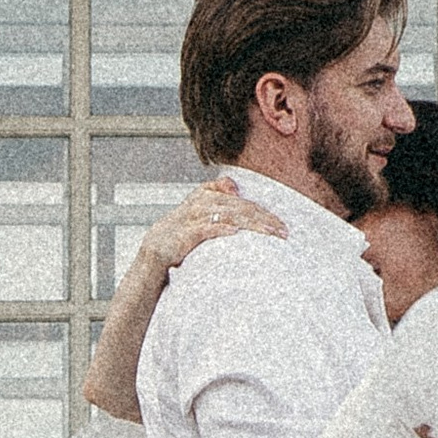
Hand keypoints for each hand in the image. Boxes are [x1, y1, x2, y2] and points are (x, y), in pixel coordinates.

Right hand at [141, 178, 286, 274]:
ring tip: (270, 233)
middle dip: (265, 219)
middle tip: (283, 231)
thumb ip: (214, 194)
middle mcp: (202, 203)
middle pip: (241, 208)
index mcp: (206, 196)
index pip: (242, 202)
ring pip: (230, 216)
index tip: (281, 224)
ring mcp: (194, 217)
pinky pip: (208, 228)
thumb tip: (234, 186)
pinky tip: (235, 232)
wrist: (154, 250)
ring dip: (252, 224)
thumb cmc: (179, 234)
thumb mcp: (197, 210)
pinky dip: (222, 229)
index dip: (263, 211)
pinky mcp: (187, 233)